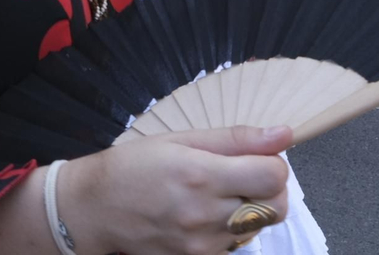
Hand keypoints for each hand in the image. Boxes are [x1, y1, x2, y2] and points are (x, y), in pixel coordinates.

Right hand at [63, 126, 292, 254]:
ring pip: (259, 226)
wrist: (94, 210)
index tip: (254, 157)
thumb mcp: (179, 139)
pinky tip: (205, 213)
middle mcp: (206, 215)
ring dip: (251, 208)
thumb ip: (235, 139)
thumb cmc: (133, 166)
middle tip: (243, 174)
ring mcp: (204, 244)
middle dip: (269, 188)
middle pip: (277, 206)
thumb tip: (284, 134)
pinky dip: (232, 227)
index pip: (274, 176)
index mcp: (202, 176)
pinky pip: (237, 243)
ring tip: (216, 193)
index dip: (273, 162)